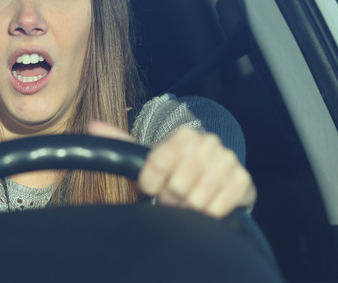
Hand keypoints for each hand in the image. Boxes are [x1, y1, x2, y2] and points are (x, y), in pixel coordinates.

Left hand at [87, 121, 255, 217]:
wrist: (210, 182)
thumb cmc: (173, 173)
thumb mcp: (146, 158)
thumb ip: (119, 143)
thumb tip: (93, 125)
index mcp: (183, 135)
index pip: (157, 161)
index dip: (150, 181)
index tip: (150, 187)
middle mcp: (209, 143)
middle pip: (178, 183)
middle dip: (170, 198)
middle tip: (171, 198)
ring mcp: (228, 161)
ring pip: (197, 197)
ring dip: (188, 208)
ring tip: (187, 203)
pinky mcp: (243, 181)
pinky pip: (220, 206)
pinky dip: (208, 213)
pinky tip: (205, 207)